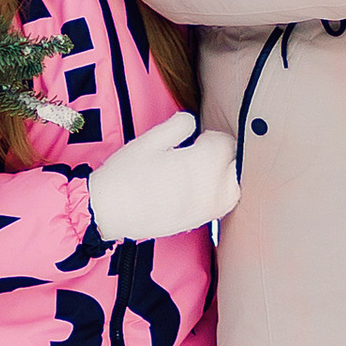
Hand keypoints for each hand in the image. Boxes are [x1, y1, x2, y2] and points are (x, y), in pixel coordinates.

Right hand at [86, 110, 240, 243]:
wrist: (109, 211)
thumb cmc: (126, 174)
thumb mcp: (150, 139)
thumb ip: (178, 126)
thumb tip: (192, 122)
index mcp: (202, 164)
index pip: (227, 144)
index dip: (213, 137)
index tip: (198, 138)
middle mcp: (211, 188)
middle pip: (236, 166)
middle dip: (224, 155)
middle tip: (202, 150)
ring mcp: (206, 209)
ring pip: (235, 189)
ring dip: (226, 176)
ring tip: (205, 169)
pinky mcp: (198, 222)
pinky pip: (221, 206)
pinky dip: (218, 194)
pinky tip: (199, 188)